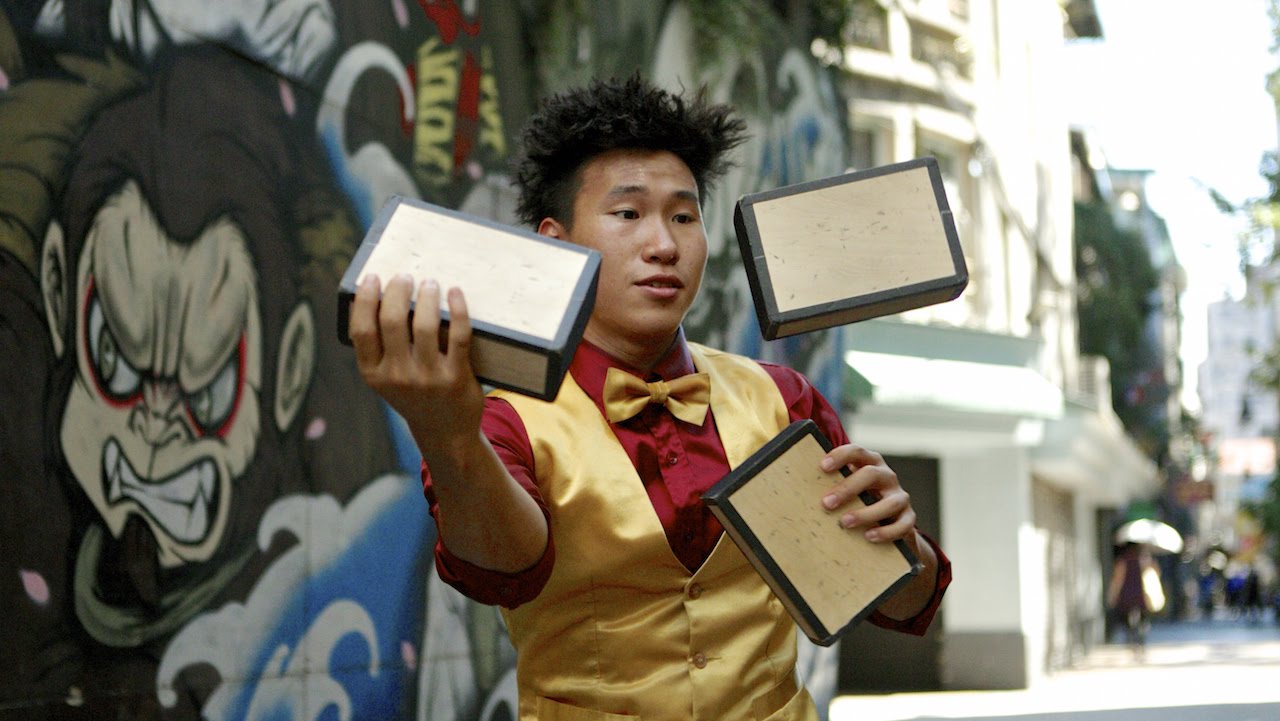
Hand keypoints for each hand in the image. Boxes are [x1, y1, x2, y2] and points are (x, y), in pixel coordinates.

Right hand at [347, 273, 484, 452]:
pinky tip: (455, 293)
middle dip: (397, 291)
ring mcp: (428, 377)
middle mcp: (397, 376)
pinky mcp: (456, 377)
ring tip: (429, 283)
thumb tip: (378, 296)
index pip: (361, 329)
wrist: (446, 432)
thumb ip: (379, 347)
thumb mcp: (386, 378)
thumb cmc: (413, 395)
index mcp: (373, 373)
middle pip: (391, 321)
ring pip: (425, 324)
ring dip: (426, 296)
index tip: (374, 278)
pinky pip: (458, 334)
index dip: (365, 299)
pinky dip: (457, 309)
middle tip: (405, 277)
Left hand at [819, 444, 918, 552]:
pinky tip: (869, 536)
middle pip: (871, 474)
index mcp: (870, 463)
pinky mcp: (909, 518)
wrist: (891, 522)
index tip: (822, 466)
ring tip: (845, 523)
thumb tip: (793, 487)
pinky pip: (903, 525)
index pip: (857, 452)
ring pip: (889, 502)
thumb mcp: (847, 489)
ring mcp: (900, 497)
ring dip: (866, 513)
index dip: (841, 456)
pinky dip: (886, 532)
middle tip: (826, 503)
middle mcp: (887, 476)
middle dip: (847, 488)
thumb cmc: (858, 500)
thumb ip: (830, 484)